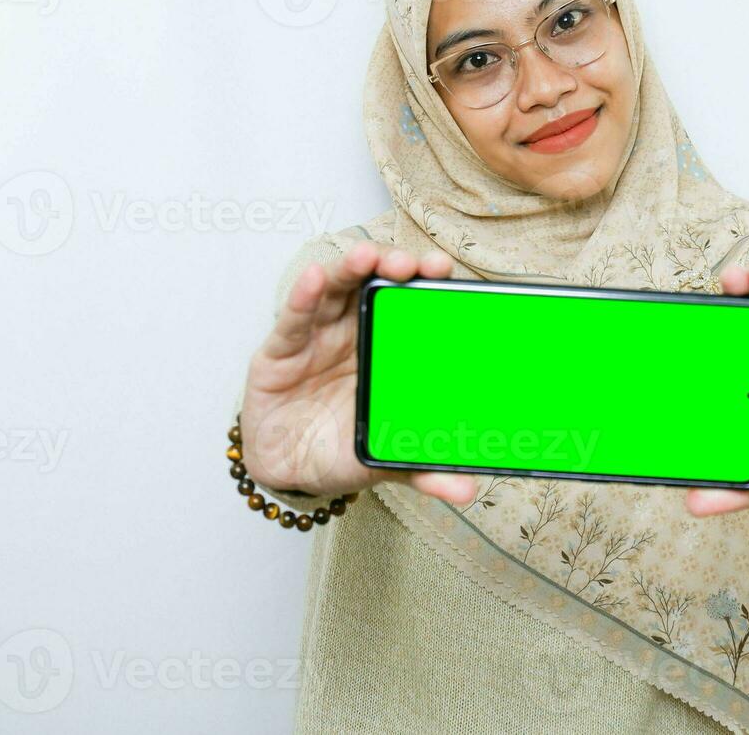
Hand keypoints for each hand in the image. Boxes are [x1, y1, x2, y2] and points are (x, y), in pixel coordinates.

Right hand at [239, 241, 477, 506]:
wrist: (290, 472)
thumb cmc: (341, 448)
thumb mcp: (386, 456)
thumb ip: (424, 468)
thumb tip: (467, 491)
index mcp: (386, 349)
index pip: (408, 308)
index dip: (424, 285)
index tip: (443, 270)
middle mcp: (354, 333)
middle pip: (373, 287)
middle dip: (393, 268)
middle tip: (411, 264)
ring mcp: (318, 337)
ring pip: (335, 292)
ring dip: (350, 269)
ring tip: (366, 257)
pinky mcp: (281, 351)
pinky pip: (293, 319)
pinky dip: (304, 296)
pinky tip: (315, 278)